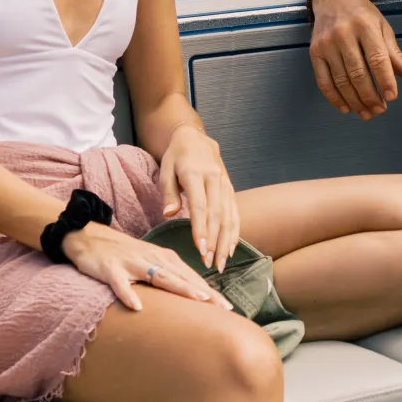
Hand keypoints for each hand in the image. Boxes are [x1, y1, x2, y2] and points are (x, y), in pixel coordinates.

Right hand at [58, 221, 232, 312]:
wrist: (90, 237)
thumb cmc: (125, 255)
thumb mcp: (151, 263)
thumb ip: (170, 277)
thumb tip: (192, 297)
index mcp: (165, 258)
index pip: (192, 277)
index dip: (210, 292)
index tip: (229, 307)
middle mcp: (153, 258)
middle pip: (182, 277)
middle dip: (204, 292)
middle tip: (223, 307)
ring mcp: (132, 263)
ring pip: (159, 276)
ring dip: (179, 288)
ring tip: (197, 300)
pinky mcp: (111, 269)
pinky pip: (120, 284)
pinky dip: (128, 294)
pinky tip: (137, 306)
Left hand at [158, 126, 240, 267]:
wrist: (196, 138)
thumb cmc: (177, 157)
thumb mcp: (166, 170)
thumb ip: (168, 193)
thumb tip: (168, 215)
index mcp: (196, 175)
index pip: (200, 206)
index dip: (201, 229)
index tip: (201, 249)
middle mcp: (214, 180)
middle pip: (217, 215)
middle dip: (214, 242)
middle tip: (209, 264)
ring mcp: (225, 185)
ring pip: (229, 216)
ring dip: (226, 242)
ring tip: (221, 263)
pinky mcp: (230, 189)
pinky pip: (235, 213)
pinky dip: (234, 232)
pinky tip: (230, 249)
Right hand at [307, 0, 401, 119]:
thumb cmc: (363, 15)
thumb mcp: (382, 27)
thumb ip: (394, 53)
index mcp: (366, 26)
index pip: (377, 58)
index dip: (385, 80)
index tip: (393, 97)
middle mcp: (344, 34)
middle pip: (358, 73)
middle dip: (370, 96)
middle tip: (380, 110)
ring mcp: (326, 44)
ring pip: (341, 80)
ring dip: (355, 101)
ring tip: (366, 113)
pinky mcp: (314, 52)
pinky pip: (323, 81)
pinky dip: (334, 98)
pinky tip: (346, 108)